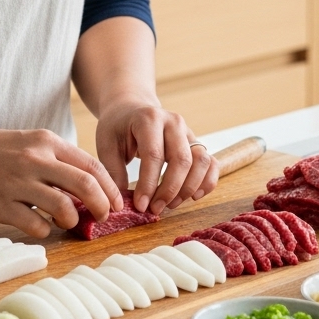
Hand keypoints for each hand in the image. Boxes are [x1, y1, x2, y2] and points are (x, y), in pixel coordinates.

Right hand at [0, 127, 120, 238]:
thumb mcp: (31, 142)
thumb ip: (59, 161)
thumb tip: (91, 187)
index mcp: (46, 142)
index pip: (92, 166)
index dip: (110, 188)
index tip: (117, 203)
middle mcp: (35, 159)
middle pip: (85, 185)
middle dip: (102, 206)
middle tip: (103, 217)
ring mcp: (17, 183)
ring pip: (63, 208)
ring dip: (72, 220)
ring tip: (67, 221)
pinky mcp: (1, 205)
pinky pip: (36, 225)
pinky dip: (45, 229)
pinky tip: (41, 225)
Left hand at [95, 100, 219, 213]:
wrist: (131, 109)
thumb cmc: (117, 128)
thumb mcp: (107, 146)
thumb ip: (114, 172)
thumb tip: (122, 203)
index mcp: (149, 119)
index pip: (154, 155)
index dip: (149, 184)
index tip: (141, 206)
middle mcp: (174, 122)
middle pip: (182, 160)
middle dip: (169, 190)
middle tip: (155, 209)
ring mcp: (188, 132)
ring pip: (201, 161)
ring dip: (189, 188)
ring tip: (170, 204)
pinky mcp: (196, 143)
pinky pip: (211, 163)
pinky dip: (207, 182)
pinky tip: (193, 196)